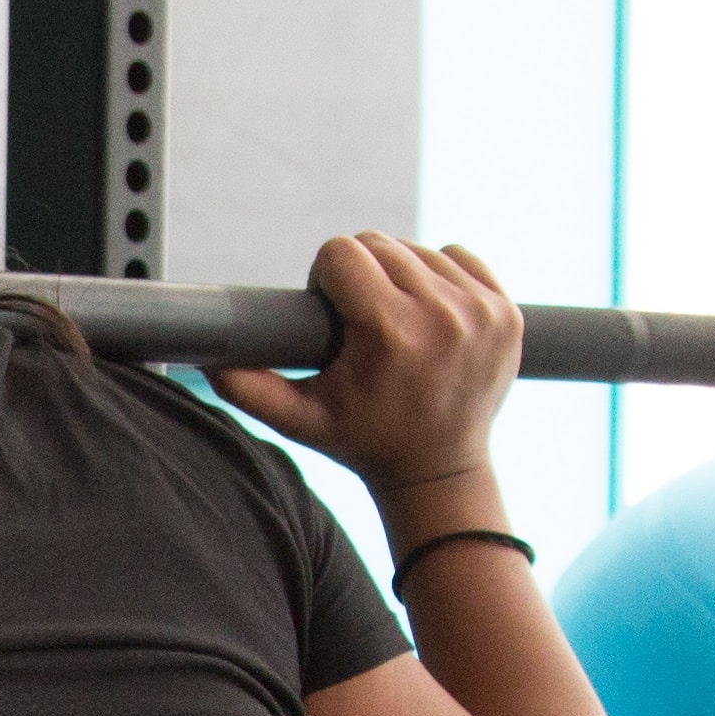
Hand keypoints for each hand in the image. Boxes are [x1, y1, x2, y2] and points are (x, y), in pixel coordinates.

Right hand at [210, 234, 524, 512]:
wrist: (440, 470)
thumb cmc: (363, 441)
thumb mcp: (300, 420)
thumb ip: (248, 388)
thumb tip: (205, 357)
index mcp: (392, 332)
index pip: (342, 252)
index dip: (326, 280)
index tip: (331, 316)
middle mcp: (443, 314)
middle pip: (380, 245)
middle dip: (361, 277)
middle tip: (360, 324)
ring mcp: (482, 312)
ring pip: (418, 250)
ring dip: (400, 277)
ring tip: (396, 325)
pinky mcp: (508, 311)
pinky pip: (460, 256)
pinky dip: (441, 277)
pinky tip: (431, 317)